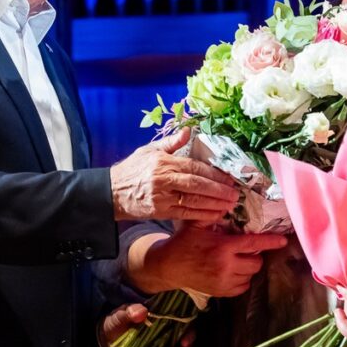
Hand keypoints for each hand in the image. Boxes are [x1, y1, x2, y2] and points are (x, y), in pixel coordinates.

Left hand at [100, 304, 195, 346]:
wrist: (107, 339)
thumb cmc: (116, 322)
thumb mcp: (120, 315)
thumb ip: (130, 311)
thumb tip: (142, 312)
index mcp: (164, 318)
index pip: (185, 325)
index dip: (188, 335)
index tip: (183, 343)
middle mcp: (169, 333)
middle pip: (185, 345)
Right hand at [110, 128, 239, 221]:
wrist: (110, 192)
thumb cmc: (131, 170)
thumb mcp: (148, 150)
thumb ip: (171, 142)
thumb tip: (189, 130)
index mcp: (163, 162)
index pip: (193, 167)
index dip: (213, 173)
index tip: (229, 177)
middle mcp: (163, 179)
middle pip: (196, 184)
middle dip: (218, 190)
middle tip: (235, 193)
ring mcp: (161, 197)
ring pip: (193, 201)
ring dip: (214, 204)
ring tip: (229, 205)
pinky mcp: (160, 212)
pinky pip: (185, 215)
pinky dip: (201, 215)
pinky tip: (215, 215)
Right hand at [135, 220, 287, 296]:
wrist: (168, 267)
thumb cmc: (184, 242)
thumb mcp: (197, 223)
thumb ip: (215, 213)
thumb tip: (231, 200)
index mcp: (223, 247)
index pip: (254, 243)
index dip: (271, 241)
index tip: (284, 240)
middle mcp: (226, 266)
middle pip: (256, 262)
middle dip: (255, 254)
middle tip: (245, 249)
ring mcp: (224, 281)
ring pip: (251, 275)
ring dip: (249, 267)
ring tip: (238, 259)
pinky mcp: (221, 292)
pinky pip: (242, 287)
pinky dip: (242, 279)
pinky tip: (233, 271)